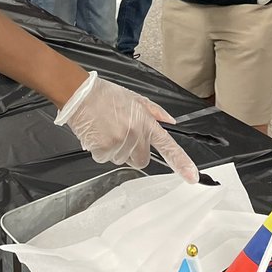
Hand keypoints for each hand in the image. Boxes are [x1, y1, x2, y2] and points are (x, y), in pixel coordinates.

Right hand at [55, 72, 197, 182]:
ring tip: (106, 129)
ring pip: (122, 159)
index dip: (181, 162)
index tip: (192, 177)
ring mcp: (118, 144)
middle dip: (134, 152)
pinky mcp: (102, 150)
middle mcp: (134, 135)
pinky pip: (105, 159)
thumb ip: (155, 111)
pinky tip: (98, 133)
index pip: (167, 145)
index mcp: (145, 122)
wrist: (80, 95)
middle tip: (121, 133)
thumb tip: (170, 121)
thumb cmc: (106, 95)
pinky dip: (102, 150)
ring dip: (116, 149)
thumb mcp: (134, 98)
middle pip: (142, 160)